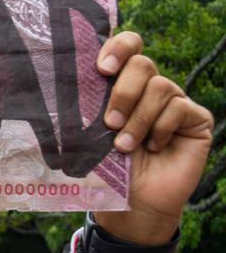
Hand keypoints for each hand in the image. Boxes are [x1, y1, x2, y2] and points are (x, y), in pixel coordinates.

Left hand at [93, 32, 213, 245]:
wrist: (131, 205)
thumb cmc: (106, 170)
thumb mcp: (89, 135)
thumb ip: (85, 107)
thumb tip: (57, 82)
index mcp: (122, 86)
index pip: (127, 47)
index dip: (118, 47)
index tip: (101, 68)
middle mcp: (150, 89)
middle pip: (142, 63)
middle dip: (122, 91)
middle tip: (109, 122)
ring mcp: (175, 102)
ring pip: (160, 87)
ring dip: (138, 119)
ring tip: (124, 146)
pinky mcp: (195, 119)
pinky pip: (180, 108)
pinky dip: (161, 129)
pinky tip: (154, 148)